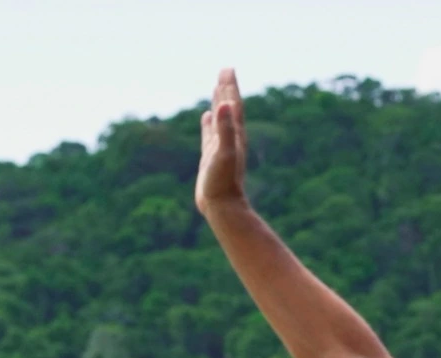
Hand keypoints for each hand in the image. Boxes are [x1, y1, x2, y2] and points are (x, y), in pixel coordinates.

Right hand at [195, 68, 247, 216]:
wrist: (222, 206)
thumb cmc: (223, 182)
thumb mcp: (223, 153)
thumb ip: (225, 129)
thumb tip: (225, 105)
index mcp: (234, 134)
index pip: (233, 104)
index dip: (230, 86)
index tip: (227, 68)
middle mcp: (230, 138)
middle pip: (229, 107)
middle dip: (226, 89)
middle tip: (224, 70)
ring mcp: (221, 147)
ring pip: (220, 119)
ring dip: (219, 103)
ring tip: (217, 88)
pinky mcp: (212, 157)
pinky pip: (210, 134)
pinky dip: (209, 123)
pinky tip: (207, 117)